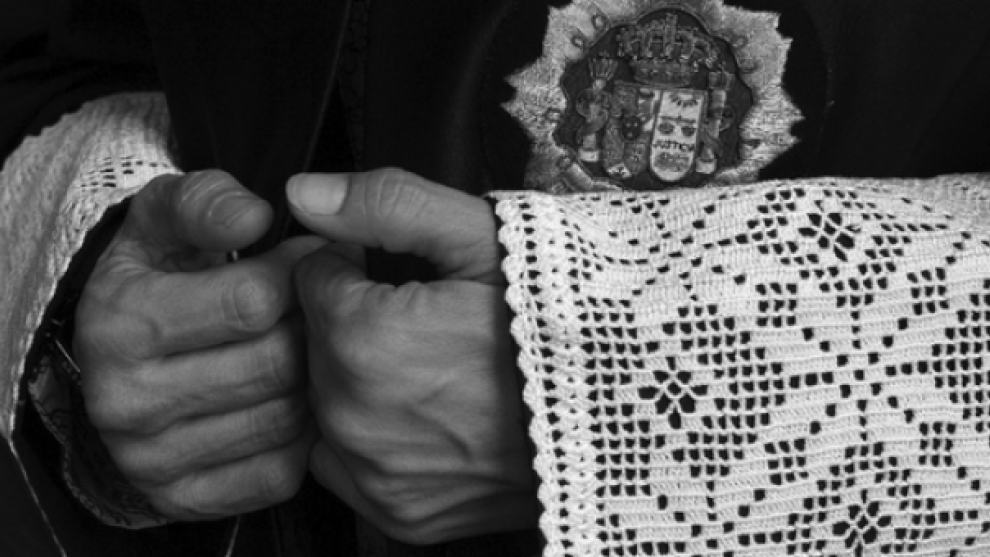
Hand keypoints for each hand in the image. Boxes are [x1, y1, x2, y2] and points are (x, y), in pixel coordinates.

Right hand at [75, 171, 321, 519]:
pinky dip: (300, 438)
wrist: (122, 359)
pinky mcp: (187, 497)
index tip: (313, 261)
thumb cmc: (159, 278)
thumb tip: (254, 217)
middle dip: (313, 327)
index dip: (302, 274)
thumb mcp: (166, 221)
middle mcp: (127, 399)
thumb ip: (206, 202)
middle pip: (277, 363)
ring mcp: (153, 459)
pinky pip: (280, 472)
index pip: (254, 301)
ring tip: (308, 350)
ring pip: (286, 418)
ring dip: (313, 382)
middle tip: (322, 308)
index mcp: (122, 323)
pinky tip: (290, 401)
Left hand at [288, 169, 536, 544]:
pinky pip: (348, 464)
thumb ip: (388, 205)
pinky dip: (374, 439)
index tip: (393, 273)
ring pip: (329, 401)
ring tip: (434, 370)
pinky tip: (429, 420)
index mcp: (365, 337)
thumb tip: (305, 194)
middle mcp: (353, 415)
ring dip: (360, 380)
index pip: (311, 278)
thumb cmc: (558, 323)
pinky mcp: (397, 514)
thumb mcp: (484, 238)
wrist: (622, 412)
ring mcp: (374, 473)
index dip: (352, 265)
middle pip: (316, 343)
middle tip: (426, 323)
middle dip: (354, 322)